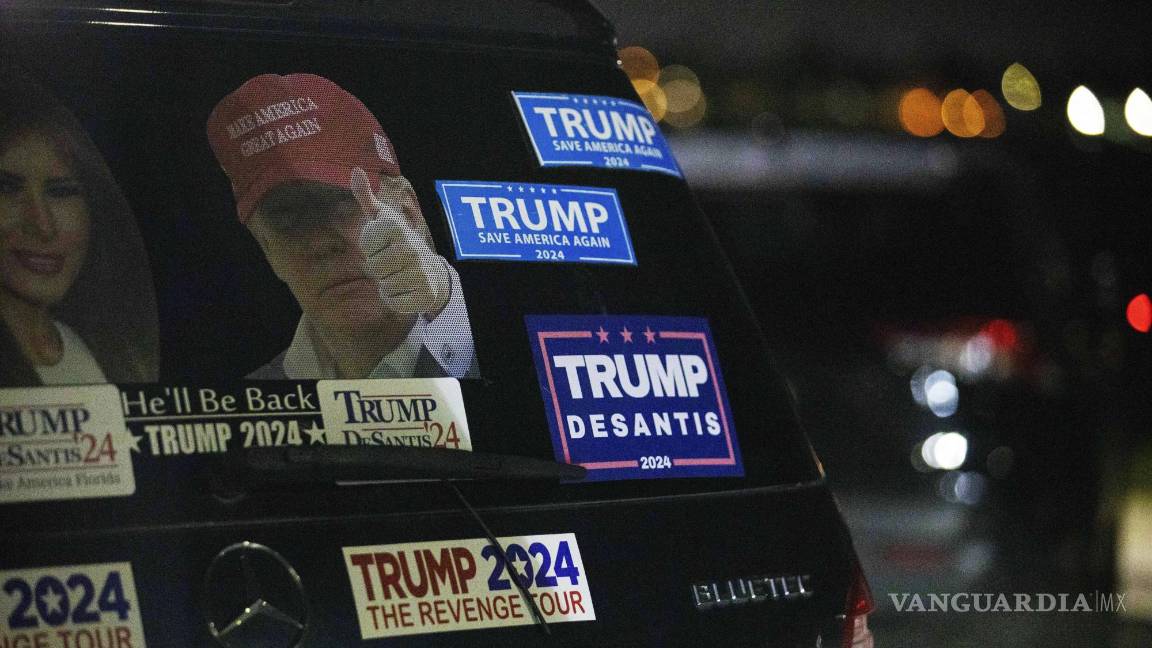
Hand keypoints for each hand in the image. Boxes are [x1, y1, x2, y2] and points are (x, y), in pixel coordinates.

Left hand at [350, 167, 449, 316]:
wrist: (431, 270)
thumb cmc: (399, 241)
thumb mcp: (383, 217)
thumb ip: (367, 197)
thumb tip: (355, 171)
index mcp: (397, 228)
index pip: (366, 246)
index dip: (370, 247)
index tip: (382, 244)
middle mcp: (411, 249)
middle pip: (372, 268)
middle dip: (377, 267)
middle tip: (390, 262)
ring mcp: (420, 273)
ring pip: (383, 285)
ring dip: (386, 283)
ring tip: (398, 274)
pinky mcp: (424, 294)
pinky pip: (393, 302)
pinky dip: (394, 299)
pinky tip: (404, 288)